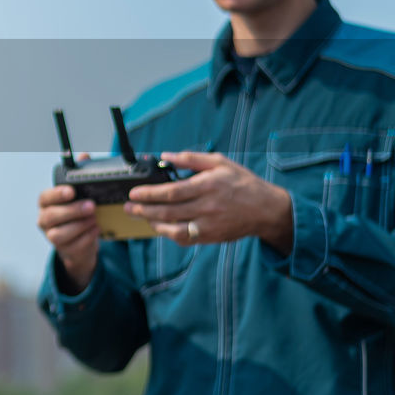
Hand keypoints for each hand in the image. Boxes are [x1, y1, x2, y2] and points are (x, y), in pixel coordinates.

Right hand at [37, 184, 98, 292]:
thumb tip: (92, 194)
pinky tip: (96, 228)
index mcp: (45, 204)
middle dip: (73, 211)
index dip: (57, 194)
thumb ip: (79, 197)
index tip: (71, 191)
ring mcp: (51, 237)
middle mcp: (44, 221)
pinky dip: (87, 236)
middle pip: (51, 216)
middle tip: (91, 206)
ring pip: (59, 235)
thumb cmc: (77, 215)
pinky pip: (74, 246)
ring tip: (94, 218)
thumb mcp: (76, 203)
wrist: (80, 240)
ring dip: (80, 225)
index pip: (45, 197)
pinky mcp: (64, 250)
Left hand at [123, 151, 293, 252]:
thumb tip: (166, 156)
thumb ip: (191, 159)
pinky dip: (168, 234)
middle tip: (128, 207)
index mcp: (208, 186)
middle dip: (143, 210)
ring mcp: (208, 225)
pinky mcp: (210, 237)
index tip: (134, 193)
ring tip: (140, 216)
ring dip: (152, 224)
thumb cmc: (242, 183)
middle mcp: (207, 207)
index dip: (150, 194)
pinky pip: (184, 239)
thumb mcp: (220, 162)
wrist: (266, 209)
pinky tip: (159, 227)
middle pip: (168, 212)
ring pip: (173, 228)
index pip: (172, 192)